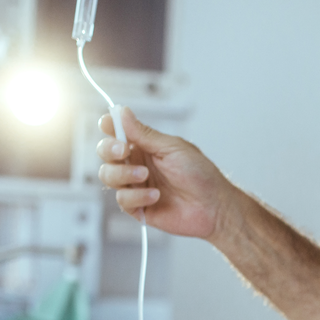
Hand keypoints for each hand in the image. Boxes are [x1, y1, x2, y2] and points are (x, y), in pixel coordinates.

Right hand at [96, 107, 240, 239]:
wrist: (214, 206)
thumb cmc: (200, 174)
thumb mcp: (172, 148)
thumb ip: (144, 134)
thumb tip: (122, 112)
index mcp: (145, 146)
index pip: (117, 133)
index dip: (109, 127)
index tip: (108, 124)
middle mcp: (137, 164)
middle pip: (105, 154)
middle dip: (110, 150)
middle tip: (124, 151)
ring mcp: (135, 186)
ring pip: (108, 176)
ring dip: (124, 174)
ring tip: (145, 176)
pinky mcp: (137, 207)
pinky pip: (122, 200)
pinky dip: (137, 196)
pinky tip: (156, 196)